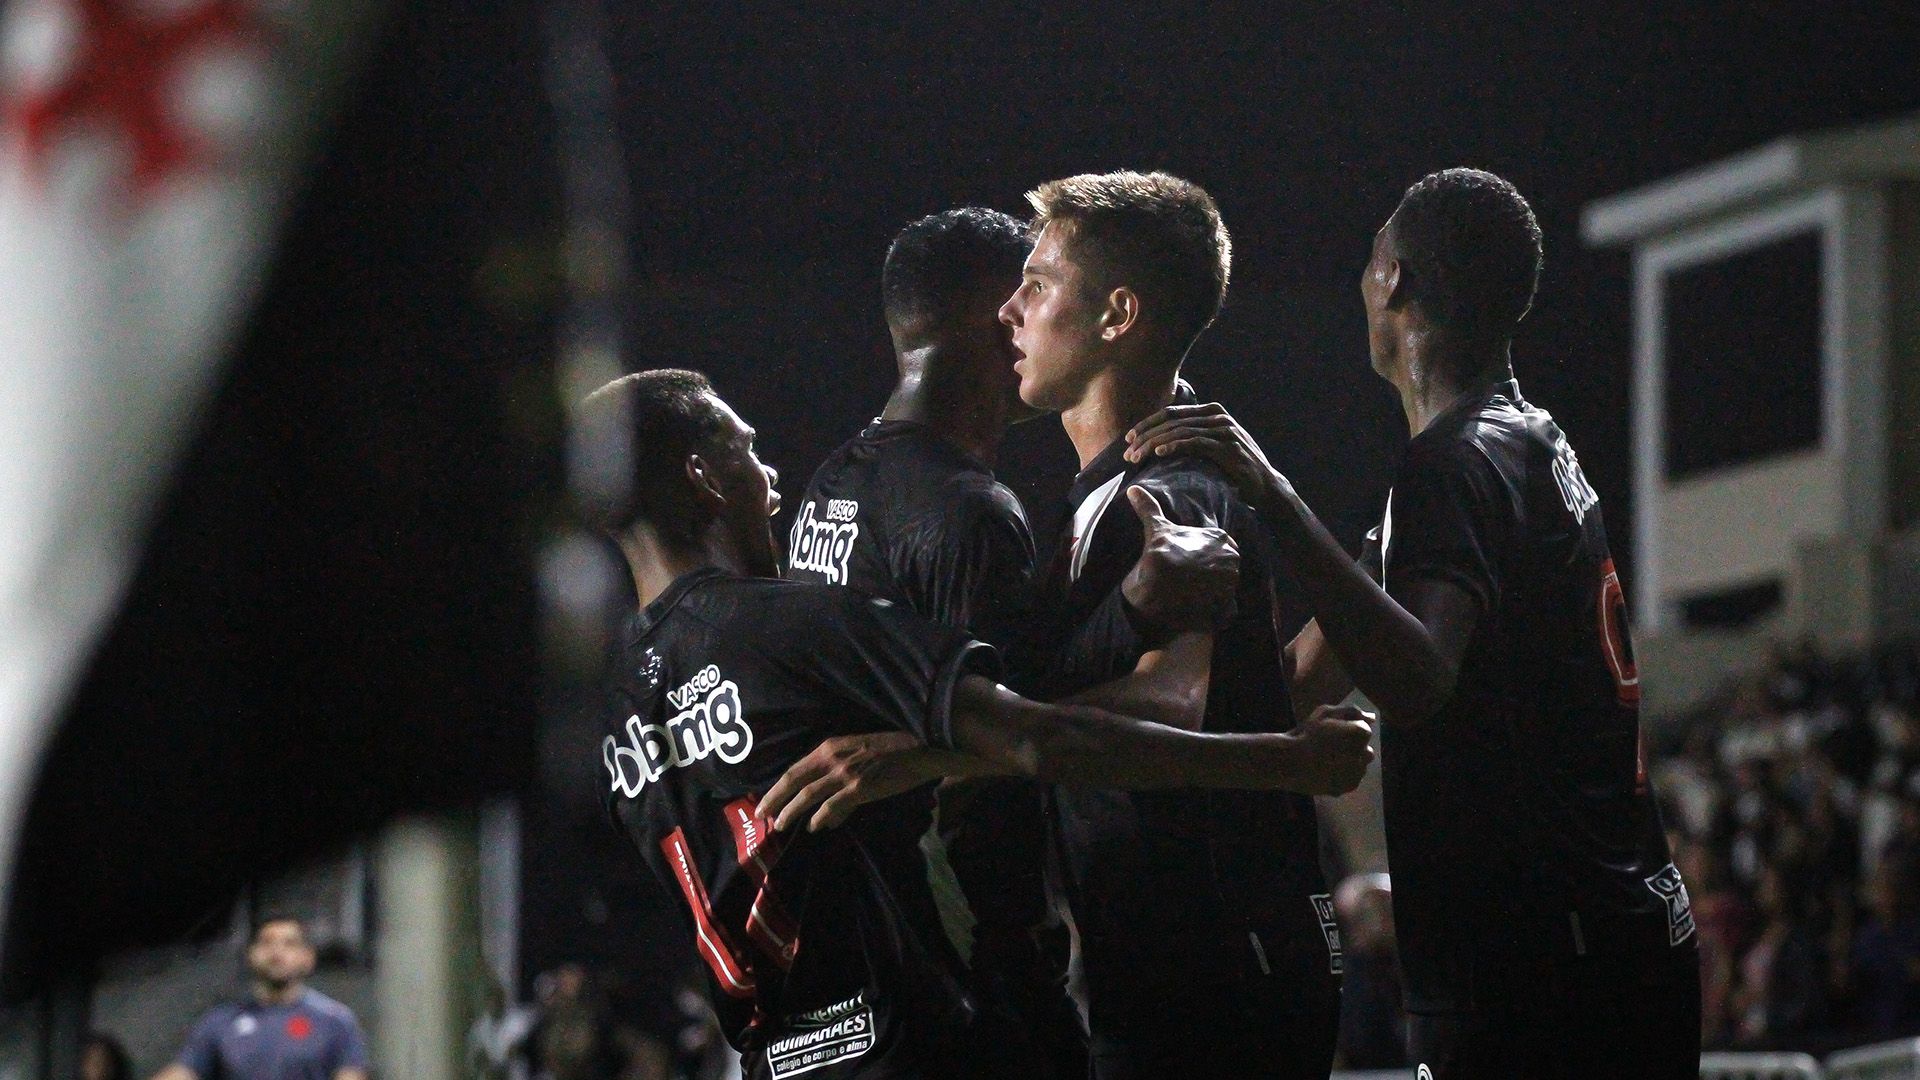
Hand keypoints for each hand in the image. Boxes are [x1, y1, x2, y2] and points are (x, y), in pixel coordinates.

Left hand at [758, 732, 937, 832]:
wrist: (919, 749)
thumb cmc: (889, 752)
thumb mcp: (857, 760)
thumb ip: (838, 786)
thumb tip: (823, 820)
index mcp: (829, 747)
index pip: (794, 770)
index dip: (777, 788)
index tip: (764, 803)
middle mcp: (832, 758)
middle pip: (794, 780)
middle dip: (774, 800)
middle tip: (761, 816)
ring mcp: (846, 772)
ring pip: (808, 795)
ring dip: (791, 812)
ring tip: (780, 825)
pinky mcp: (861, 786)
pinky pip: (833, 805)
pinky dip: (821, 817)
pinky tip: (814, 827)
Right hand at [1120, 485, 1239, 632]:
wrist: (1150, 594)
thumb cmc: (1154, 558)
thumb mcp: (1156, 530)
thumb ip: (1150, 508)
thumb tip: (1134, 488)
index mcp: (1221, 538)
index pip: (1222, 550)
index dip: (1202, 560)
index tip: (1186, 566)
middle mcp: (1231, 558)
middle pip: (1225, 570)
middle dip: (1209, 578)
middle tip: (1186, 583)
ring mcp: (1230, 583)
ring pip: (1225, 590)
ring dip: (1211, 596)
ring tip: (1189, 597)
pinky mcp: (1227, 606)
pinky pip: (1225, 611)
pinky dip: (1213, 613)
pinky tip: (1195, 611)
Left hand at [1125, 402, 1293, 509]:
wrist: (1266, 488)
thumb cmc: (1235, 470)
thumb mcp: (1213, 448)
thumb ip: (1193, 439)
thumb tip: (1158, 443)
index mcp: (1212, 412)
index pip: (1172, 413)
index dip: (1147, 423)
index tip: (1128, 438)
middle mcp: (1218, 417)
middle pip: (1172, 420)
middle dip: (1146, 435)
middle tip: (1128, 452)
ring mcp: (1225, 430)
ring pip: (1180, 431)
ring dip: (1155, 443)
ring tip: (1137, 457)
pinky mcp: (1228, 447)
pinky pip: (1195, 442)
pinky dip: (1175, 446)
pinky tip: (1159, 453)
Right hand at [1286, 703, 1375, 794]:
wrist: (1290, 763)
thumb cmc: (1307, 733)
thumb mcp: (1325, 712)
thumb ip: (1352, 712)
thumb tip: (1372, 718)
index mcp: (1360, 733)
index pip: (1364, 729)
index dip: (1347, 730)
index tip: (1331, 733)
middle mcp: (1364, 754)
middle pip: (1364, 749)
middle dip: (1352, 747)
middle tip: (1331, 747)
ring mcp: (1357, 773)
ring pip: (1359, 765)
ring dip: (1349, 761)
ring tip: (1327, 760)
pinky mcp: (1349, 787)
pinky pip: (1351, 779)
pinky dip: (1343, 775)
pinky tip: (1327, 771)